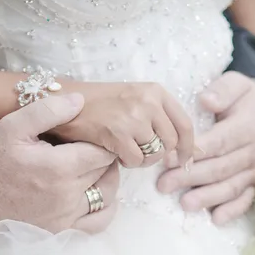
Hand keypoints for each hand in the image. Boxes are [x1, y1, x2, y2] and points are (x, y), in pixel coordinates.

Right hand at [0, 94, 119, 235]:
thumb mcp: (12, 126)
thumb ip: (47, 111)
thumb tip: (80, 101)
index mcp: (59, 167)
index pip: (102, 152)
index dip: (102, 140)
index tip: (93, 134)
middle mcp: (67, 195)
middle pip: (106, 172)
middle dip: (104, 157)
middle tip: (91, 147)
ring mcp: (65, 217)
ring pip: (107, 196)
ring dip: (107, 179)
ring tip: (93, 167)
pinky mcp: (61, 231)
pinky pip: (97, 223)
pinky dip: (104, 208)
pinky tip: (96, 194)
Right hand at [52, 82, 194, 168]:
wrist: (62, 101)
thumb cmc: (98, 103)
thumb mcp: (134, 100)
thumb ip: (160, 118)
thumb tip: (192, 148)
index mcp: (155, 91)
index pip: (184, 124)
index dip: (189, 146)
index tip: (184, 159)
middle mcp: (148, 101)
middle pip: (170, 142)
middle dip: (158, 154)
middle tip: (140, 153)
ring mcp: (133, 117)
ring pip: (153, 154)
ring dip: (140, 159)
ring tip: (124, 149)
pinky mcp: (117, 133)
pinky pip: (135, 160)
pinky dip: (126, 162)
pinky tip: (114, 152)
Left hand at [157, 72, 254, 223]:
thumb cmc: (243, 98)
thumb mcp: (236, 83)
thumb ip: (222, 90)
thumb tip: (206, 100)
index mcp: (248, 125)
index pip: (219, 141)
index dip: (193, 151)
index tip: (167, 157)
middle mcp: (253, 150)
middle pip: (221, 167)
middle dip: (191, 177)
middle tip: (163, 185)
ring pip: (231, 186)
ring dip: (208, 197)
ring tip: (184, 204)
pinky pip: (246, 198)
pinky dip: (233, 210)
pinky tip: (216, 219)